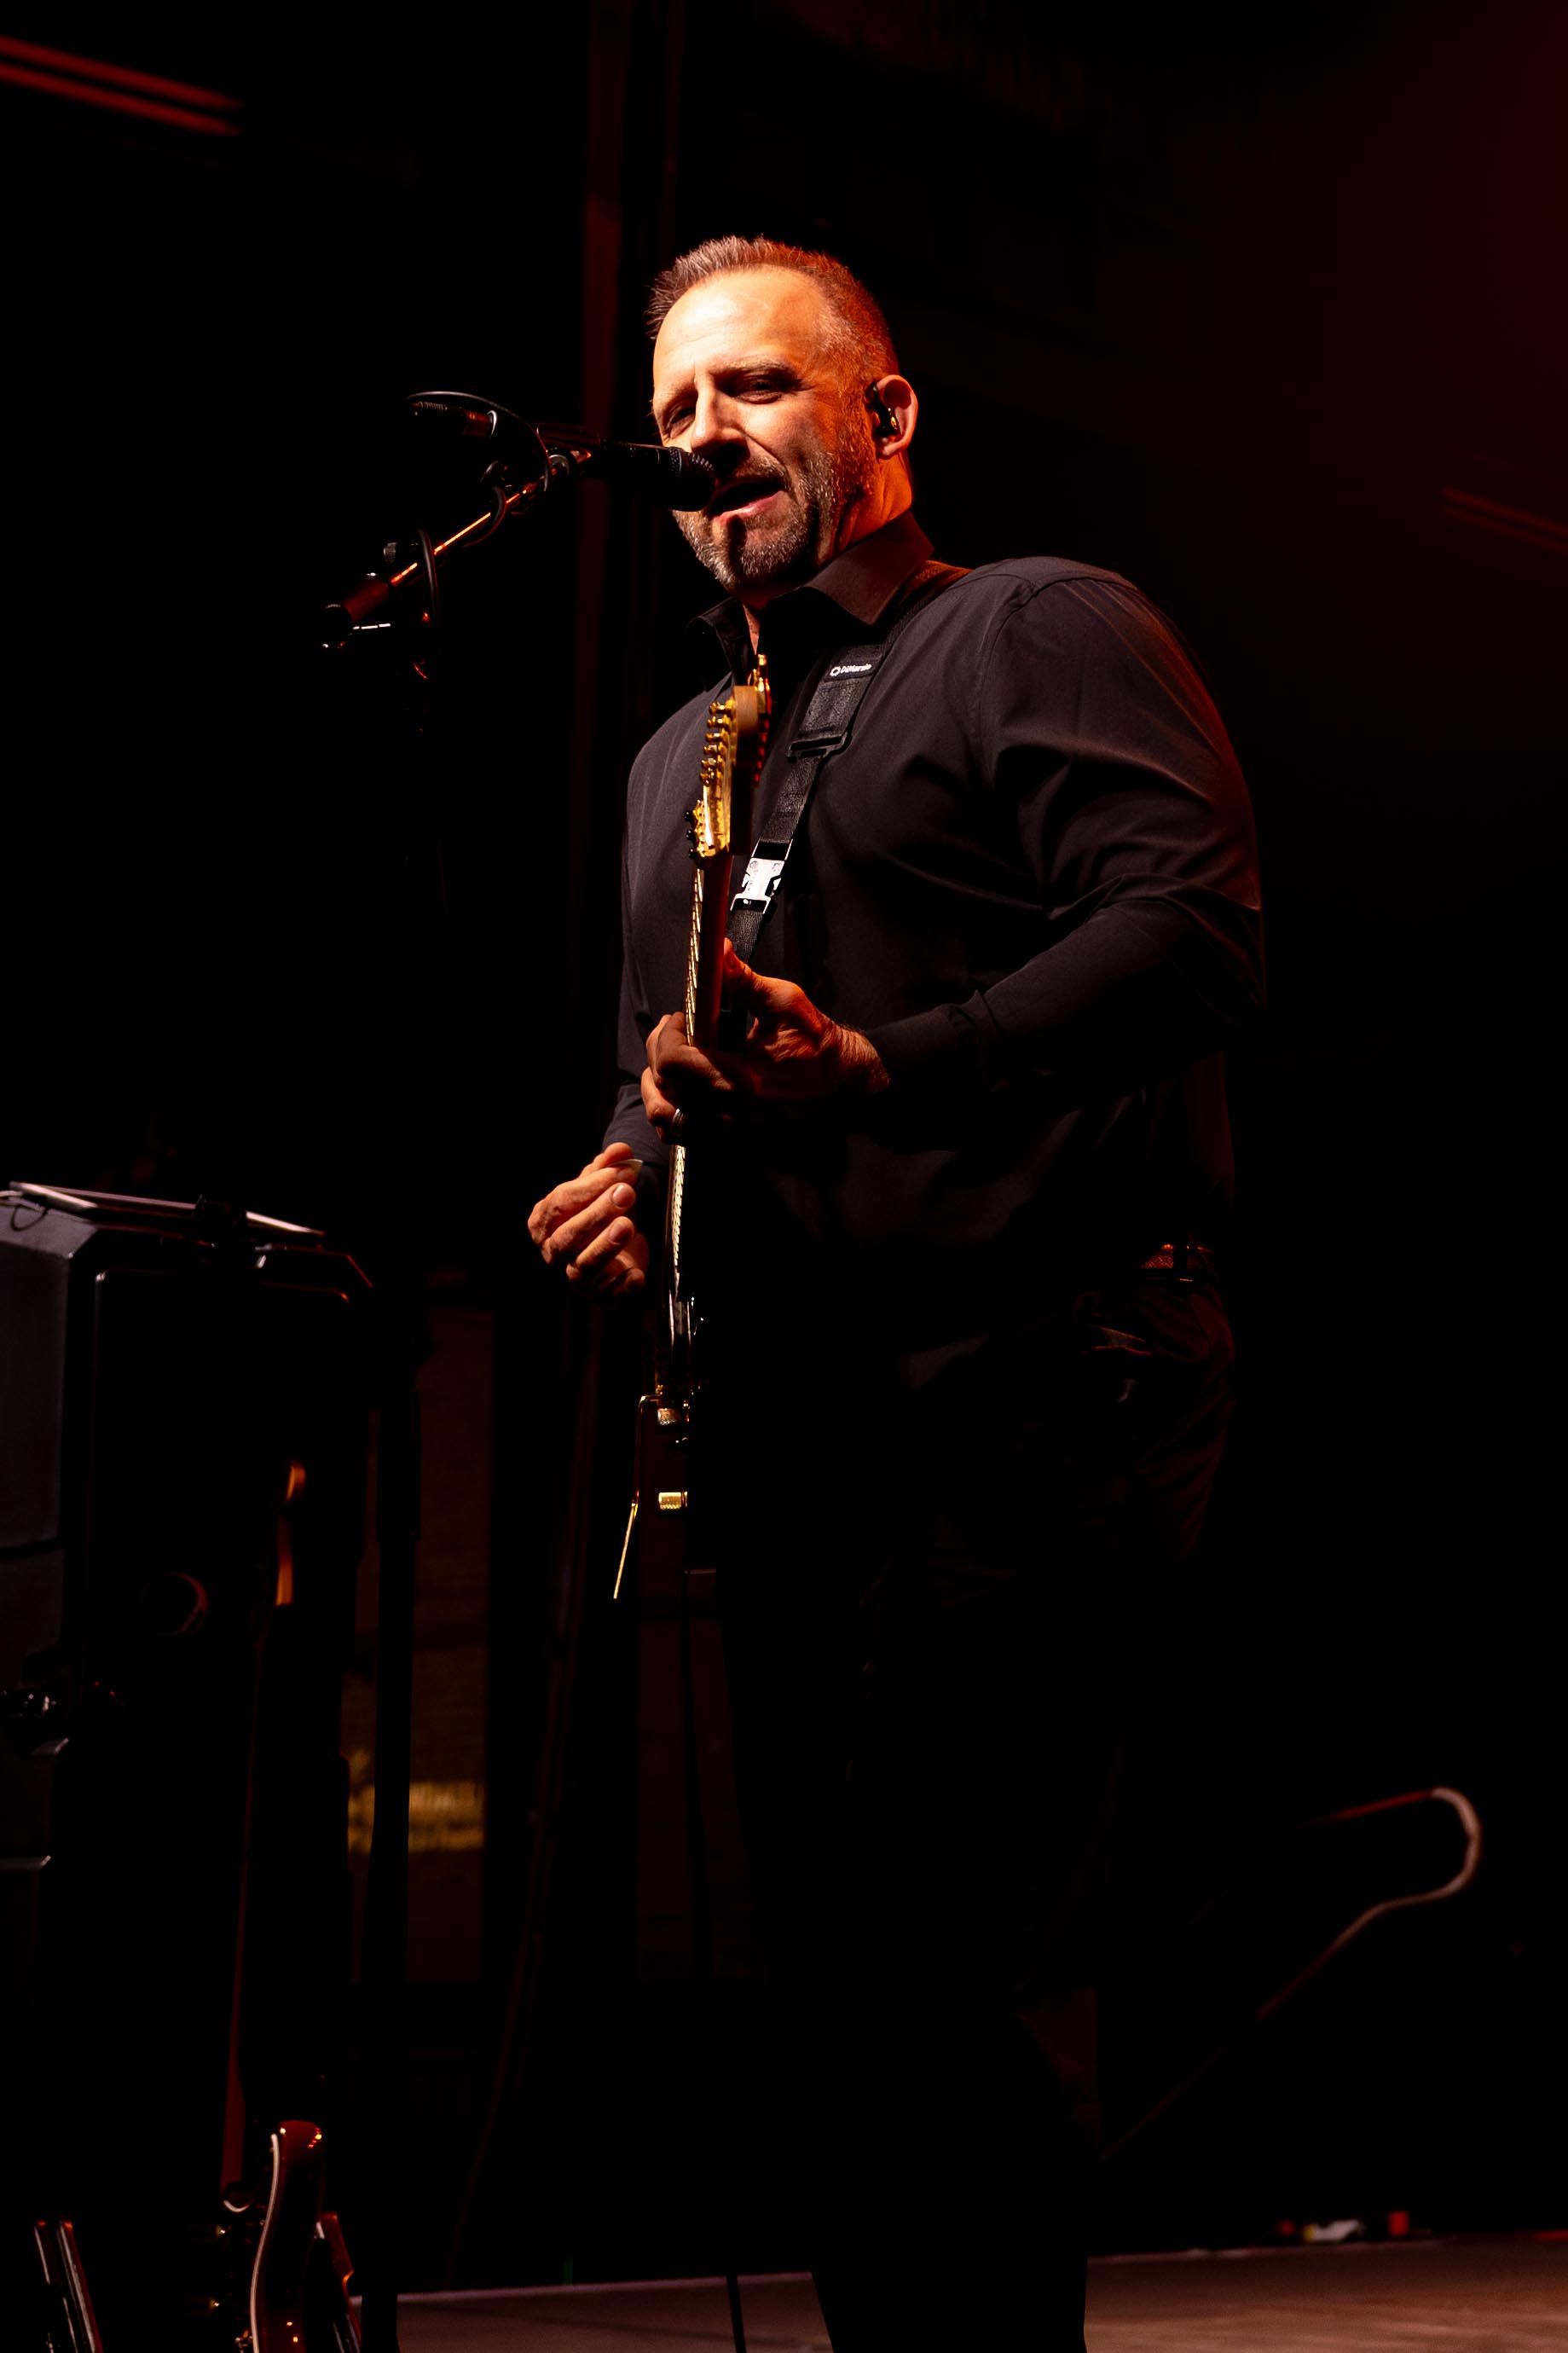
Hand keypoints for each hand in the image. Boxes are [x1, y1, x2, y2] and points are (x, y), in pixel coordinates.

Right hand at [527, 1141, 649, 1295]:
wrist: (613, 1250)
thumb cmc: (596, 1216)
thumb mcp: (599, 1189)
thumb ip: (607, 1168)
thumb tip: (620, 1151)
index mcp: (543, 1222)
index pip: (560, 1203)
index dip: (590, 1187)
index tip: (620, 1172)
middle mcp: (553, 1252)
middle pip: (568, 1236)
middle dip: (597, 1213)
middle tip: (625, 1194)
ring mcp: (574, 1276)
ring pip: (583, 1265)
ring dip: (605, 1246)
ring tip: (626, 1226)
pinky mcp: (600, 1294)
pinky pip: (609, 1294)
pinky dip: (622, 1286)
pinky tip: (636, 1274)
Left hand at [640, 941, 887, 1140]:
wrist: (842, 1080)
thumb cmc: (816, 1041)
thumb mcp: (784, 1002)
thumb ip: (744, 980)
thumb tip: (718, 948)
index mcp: (742, 1078)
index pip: (674, 1062)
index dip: (667, 1034)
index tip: (681, 1016)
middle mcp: (730, 1109)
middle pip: (663, 1085)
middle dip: (660, 1048)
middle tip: (674, 1027)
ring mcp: (728, 1127)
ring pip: (664, 1114)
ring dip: (656, 1081)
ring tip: (668, 1056)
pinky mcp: (728, 1134)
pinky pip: (680, 1131)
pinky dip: (669, 1108)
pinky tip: (676, 1085)